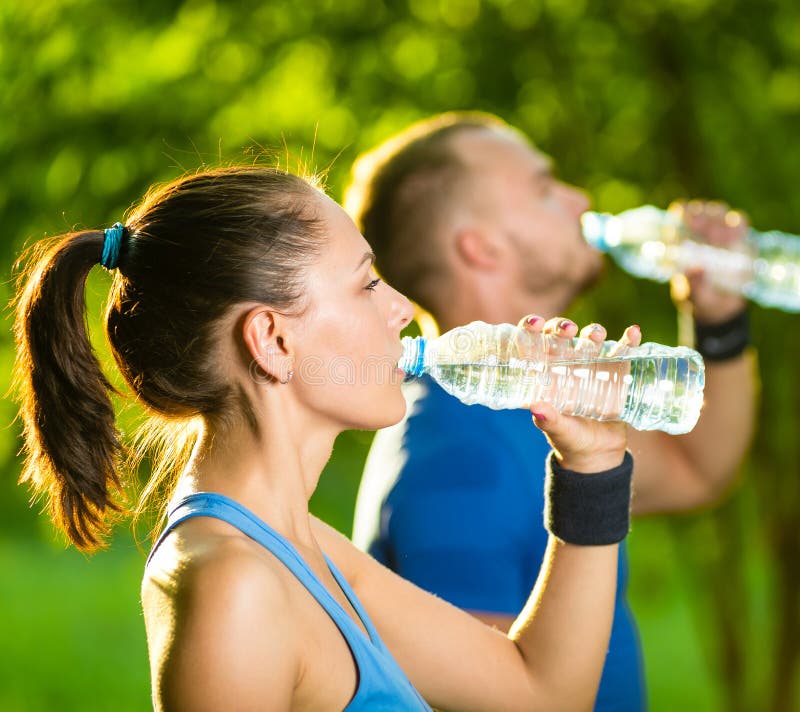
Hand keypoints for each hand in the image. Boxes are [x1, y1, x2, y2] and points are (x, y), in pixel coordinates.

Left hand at [517, 315, 633, 472]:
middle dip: (563, 327)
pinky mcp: (616, 371)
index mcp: (544, 373)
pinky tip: (633, 333)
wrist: (599, 453)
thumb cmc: (569, 439)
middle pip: (561, 335)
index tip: (535, 324)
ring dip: (593, 332)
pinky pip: (622, 351)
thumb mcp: (558, 430)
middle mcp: (566, 363)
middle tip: (568, 330)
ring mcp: (592, 364)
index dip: (530, 328)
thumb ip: (548, 420)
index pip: (532, 343)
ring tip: (596, 335)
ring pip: (590, 339)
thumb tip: (536, 408)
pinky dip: (629, 341)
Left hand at [667, 199, 748, 322]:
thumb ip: (692, 284)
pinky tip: (736, 236)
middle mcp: (699, 235)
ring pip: (719, 213)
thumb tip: (696, 269)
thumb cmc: (698, 298)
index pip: (678, 218)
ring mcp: (720, 235)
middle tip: (705, 229)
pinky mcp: (739, 240)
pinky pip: (739, 223)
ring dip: (720, 219)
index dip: (683, 214)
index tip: (686, 217)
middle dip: (703, 215)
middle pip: (700, 211)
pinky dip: (738, 225)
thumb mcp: (692, 295)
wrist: (720, 308)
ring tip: (721, 239)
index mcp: (680, 244)